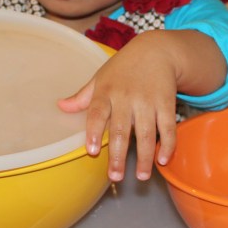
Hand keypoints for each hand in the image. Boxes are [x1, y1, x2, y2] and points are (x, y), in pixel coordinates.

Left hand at [57, 30, 225, 181]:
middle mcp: (126, 97)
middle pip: (121, 129)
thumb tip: (60, 107)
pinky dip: (167, 144)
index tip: (93, 151)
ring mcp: (148, 101)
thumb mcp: (101, 77)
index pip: (97, 113)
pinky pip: (168, 127)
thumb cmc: (123, 68)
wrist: (157, 50)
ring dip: (145, 157)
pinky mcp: (167, 102)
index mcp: (106, 91)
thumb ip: (82, 96)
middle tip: (116, 177)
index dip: (94, 132)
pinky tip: (163, 160)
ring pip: (146, 133)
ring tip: (141, 177)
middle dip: (119, 155)